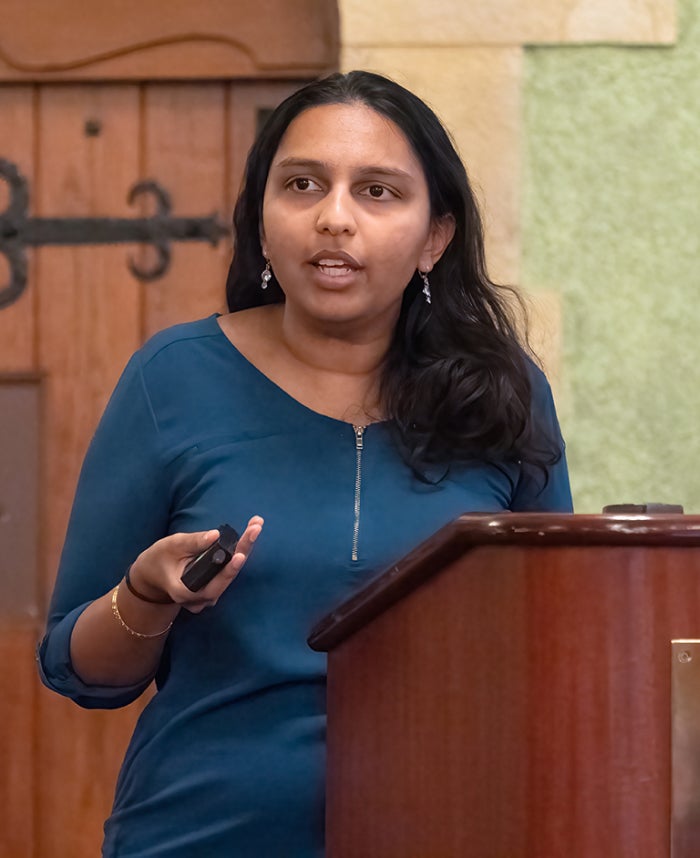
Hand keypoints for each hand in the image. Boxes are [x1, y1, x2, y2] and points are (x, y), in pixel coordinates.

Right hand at [128, 516, 263, 612]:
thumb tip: (215, 535)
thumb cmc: (159, 559)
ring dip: (245, 548)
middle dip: (244, 548)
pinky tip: (250, 534)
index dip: (229, 569)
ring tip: (256, 525)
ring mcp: (209, 597)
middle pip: (229, 575)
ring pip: (231, 573)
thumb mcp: (171, 546)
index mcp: (187, 592)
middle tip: (256, 526)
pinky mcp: (214, 589)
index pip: (214, 582)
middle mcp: (202, 599)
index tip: (241, 555)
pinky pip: (229, 571)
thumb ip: (193, 542)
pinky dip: (238, 552)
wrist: (152, 576)